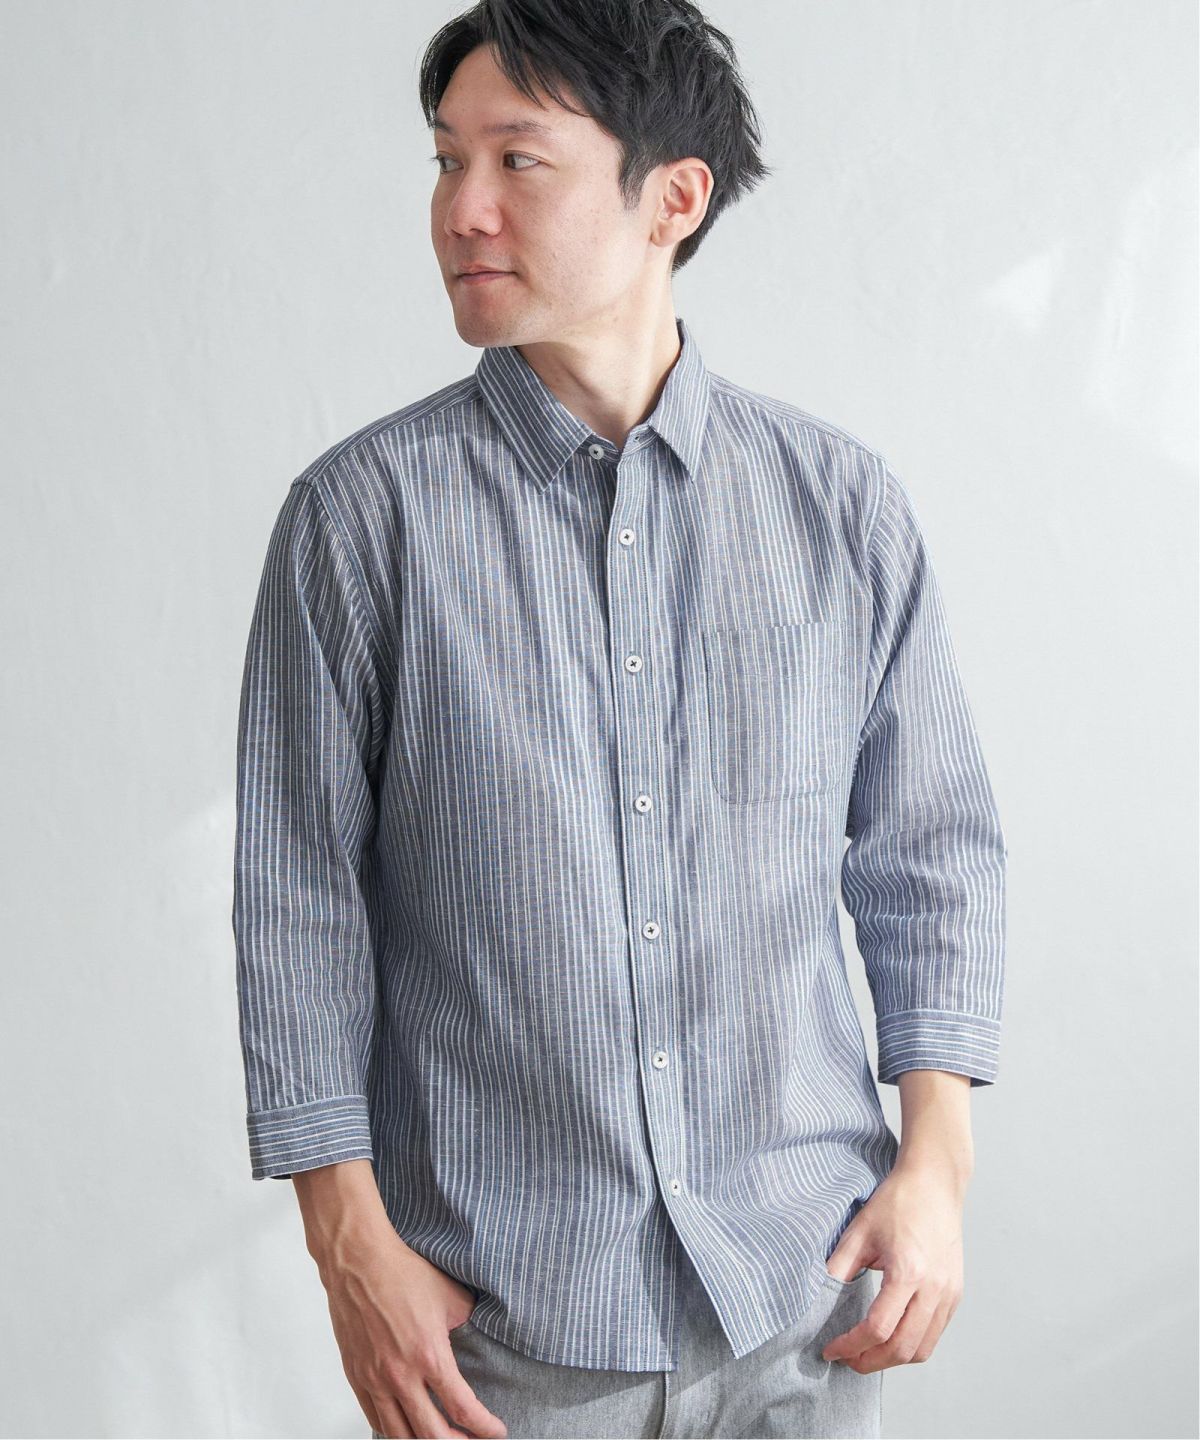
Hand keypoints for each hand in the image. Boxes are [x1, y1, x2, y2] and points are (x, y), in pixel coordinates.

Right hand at [319, 1224, 507, 1437]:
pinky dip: (394, 1431)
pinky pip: (375, 1418)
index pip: (462, 1408)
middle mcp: (401, 1375)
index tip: (497, 1431)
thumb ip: (469, 1322)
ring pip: (399, 1435)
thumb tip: (482, 1335)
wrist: (359, 1262)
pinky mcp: (356, 1377)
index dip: (484, 1427)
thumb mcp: (451, 1295)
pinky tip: (407, 1429)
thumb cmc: (404, 1273)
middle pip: (432, 1435)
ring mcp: (375, 1380)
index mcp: (429, 1355)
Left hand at [820, 1161, 967, 1373]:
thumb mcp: (860, 1231)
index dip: (851, 1346)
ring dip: (893, 1359)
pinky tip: (891, 1337)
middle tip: (847, 1360)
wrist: (934, 1183)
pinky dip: (912, 1345)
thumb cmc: (899, 1201)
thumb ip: (839, 1267)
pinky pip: (934, 1334)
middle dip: (871, 1362)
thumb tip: (819, 1299)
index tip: (832, 1349)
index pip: (878, 1328)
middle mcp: (934, 1289)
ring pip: (922, 1349)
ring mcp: (949, 1293)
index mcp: (908, 1272)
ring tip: (866, 1353)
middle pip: (903, 1349)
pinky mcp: (955, 1293)